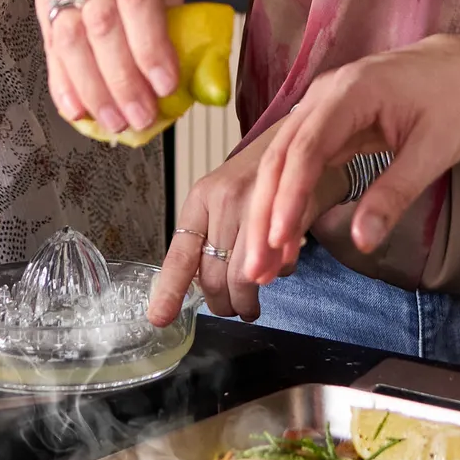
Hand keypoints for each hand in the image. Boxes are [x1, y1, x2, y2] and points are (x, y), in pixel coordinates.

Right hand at [35, 0, 191, 136]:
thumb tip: (189, 81)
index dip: (150, 47)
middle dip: (122, 79)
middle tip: (142, 118)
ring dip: (93, 89)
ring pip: (70, 39)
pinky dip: (64, 83)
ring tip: (115, 123)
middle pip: (101, 24)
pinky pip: (51, 45)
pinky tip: (79, 111)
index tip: (166, 86)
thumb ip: (178, 13)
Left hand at [147, 127, 299, 327]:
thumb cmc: (256, 176)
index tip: (159, 318)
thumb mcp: (222, 198)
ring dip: (246, 302)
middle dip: (223, 304)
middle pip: (216, 276)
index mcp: (202, 197)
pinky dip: (276, 276)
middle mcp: (226, 199)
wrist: (300, 140)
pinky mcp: (293, 213)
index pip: (181, 253)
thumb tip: (197, 288)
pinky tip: (275, 269)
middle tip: (230, 310)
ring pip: (245, 278)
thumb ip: (209, 236)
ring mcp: (260, 204)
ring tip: (248, 308)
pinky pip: (279, 265)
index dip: (169, 290)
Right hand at [216, 34, 459, 288]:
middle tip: (258, 269)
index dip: (289, 197)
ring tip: (263, 266)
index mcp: (352, 91)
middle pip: (281, 158)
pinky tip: (284, 240)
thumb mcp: (434, 151)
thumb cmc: (456, 102)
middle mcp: (325, 95)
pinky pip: (297, 164)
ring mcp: (321, 107)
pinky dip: (288, 202)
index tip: (278, 240)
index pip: (307, 148)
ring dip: (269, 213)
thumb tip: (362, 241)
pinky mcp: (326, 124)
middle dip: (267, 215)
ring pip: (281, 163)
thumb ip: (395, 194)